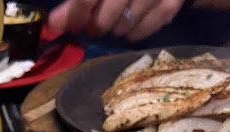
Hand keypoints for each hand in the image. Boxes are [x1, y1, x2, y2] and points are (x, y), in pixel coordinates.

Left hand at [47, 0, 185, 41]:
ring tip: (115, 23)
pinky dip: (139, 31)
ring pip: (127, 23)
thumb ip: (75, 2)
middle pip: (107, 14)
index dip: (73, 16)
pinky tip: (131, 29)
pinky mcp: (174, 0)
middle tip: (96, 25)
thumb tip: (54, 23)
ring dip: (117, 28)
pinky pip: (154, 23)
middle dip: (98, 24)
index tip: (68, 26)